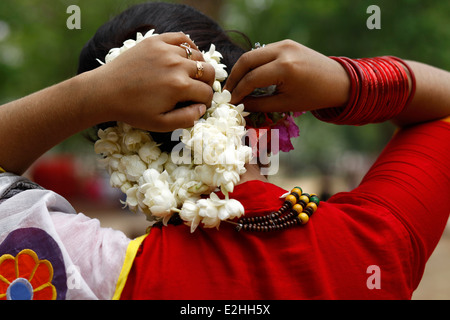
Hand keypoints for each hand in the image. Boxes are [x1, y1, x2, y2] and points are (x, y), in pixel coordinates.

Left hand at [87, 32, 215, 131]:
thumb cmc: (133, 110)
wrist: (106, 91)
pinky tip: (185, 56)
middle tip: (197, 90)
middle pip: (208, 71)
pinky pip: (182, 38)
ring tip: (189, 76)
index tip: (198, 105)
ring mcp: (166, 50)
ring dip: (197, 67)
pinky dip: (189, 47)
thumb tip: (202, 109)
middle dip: (207, 83)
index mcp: (179, 87)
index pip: (207, 93)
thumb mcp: (160, 124)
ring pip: (197, 55)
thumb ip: (186, 119)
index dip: (206, 102)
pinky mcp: (156, 41)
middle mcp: (176, 65)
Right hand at [224, 40, 349, 112]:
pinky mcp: (286, 43)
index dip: (238, 92)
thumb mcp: (285, 104)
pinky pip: (263, 52)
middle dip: (234, 77)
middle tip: (227, 92)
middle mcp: (283, 51)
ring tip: (236, 85)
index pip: (251, 79)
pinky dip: (253, 64)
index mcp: (285, 68)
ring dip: (241, 69)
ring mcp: (284, 44)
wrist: (339, 81)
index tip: (229, 102)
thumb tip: (238, 106)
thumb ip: (259, 105)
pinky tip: (249, 76)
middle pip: (246, 60)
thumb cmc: (313, 97)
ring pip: (252, 54)